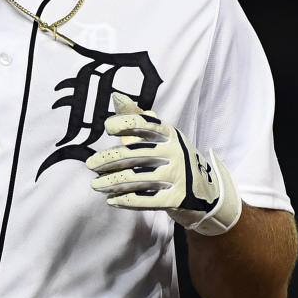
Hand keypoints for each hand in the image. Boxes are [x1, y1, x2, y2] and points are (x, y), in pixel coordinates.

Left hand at [86, 93, 241, 235]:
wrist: (207, 193)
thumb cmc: (174, 160)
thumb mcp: (161, 138)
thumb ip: (137, 119)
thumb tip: (116, 96)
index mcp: (170, 135)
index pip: (147, 125)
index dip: (126, 123)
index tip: (108, 127)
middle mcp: (175, 152)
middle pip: (135, 153)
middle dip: (108, 159)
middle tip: (90, 165)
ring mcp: (178, 176)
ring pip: (136, 178)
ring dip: (111, 182)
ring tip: (95, 185)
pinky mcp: (177, 199)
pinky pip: (145, 200)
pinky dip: (125, 200)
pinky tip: (111, 200)